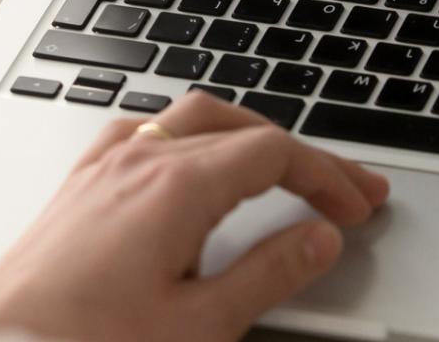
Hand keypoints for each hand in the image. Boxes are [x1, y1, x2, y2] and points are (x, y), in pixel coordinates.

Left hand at [0, 91, 390, 341]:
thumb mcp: (199, 325)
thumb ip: (266, 276)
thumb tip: (318, 240)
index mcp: (175, 187)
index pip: (274, 153)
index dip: (328, 175)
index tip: (360, 205)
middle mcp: (138, 160)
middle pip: (239, 127)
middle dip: (299, 153)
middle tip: (342, 187)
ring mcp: (103, 167)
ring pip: (191, 119)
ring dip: (246, 136)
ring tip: (282, 168)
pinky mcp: (79, 186)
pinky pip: (146, 132)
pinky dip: (190, 138)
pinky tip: (192, 164)